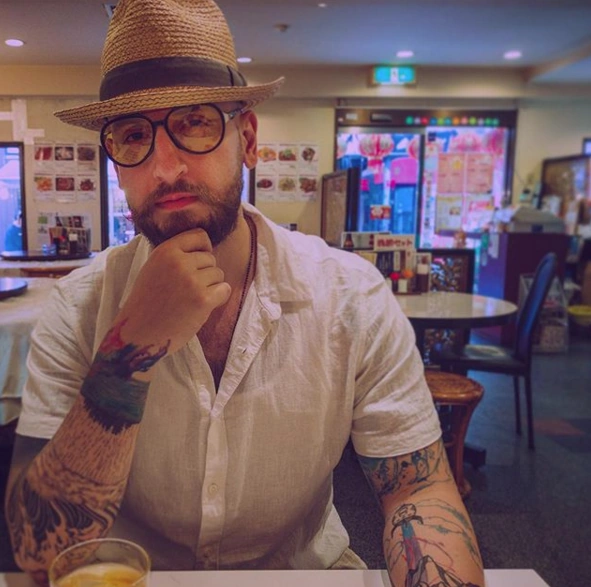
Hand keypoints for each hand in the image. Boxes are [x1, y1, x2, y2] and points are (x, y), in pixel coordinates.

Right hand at [113, 228, 230, 355]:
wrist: (138, 334)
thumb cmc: (147, 304)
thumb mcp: (153, 268)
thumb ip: (175, 256)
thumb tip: (205, 249)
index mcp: (165, 251)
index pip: (199, 235)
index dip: (203, 249)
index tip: (198, 263)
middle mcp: (178, 262)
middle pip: (211, 259)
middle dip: (205, 273)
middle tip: (188, 290)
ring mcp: (191, 280)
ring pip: (218, 274)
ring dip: (211, 287)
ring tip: (191, 300)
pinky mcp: (202, 300)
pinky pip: (224, 290)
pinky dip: (218, 298)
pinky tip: (203, 306)